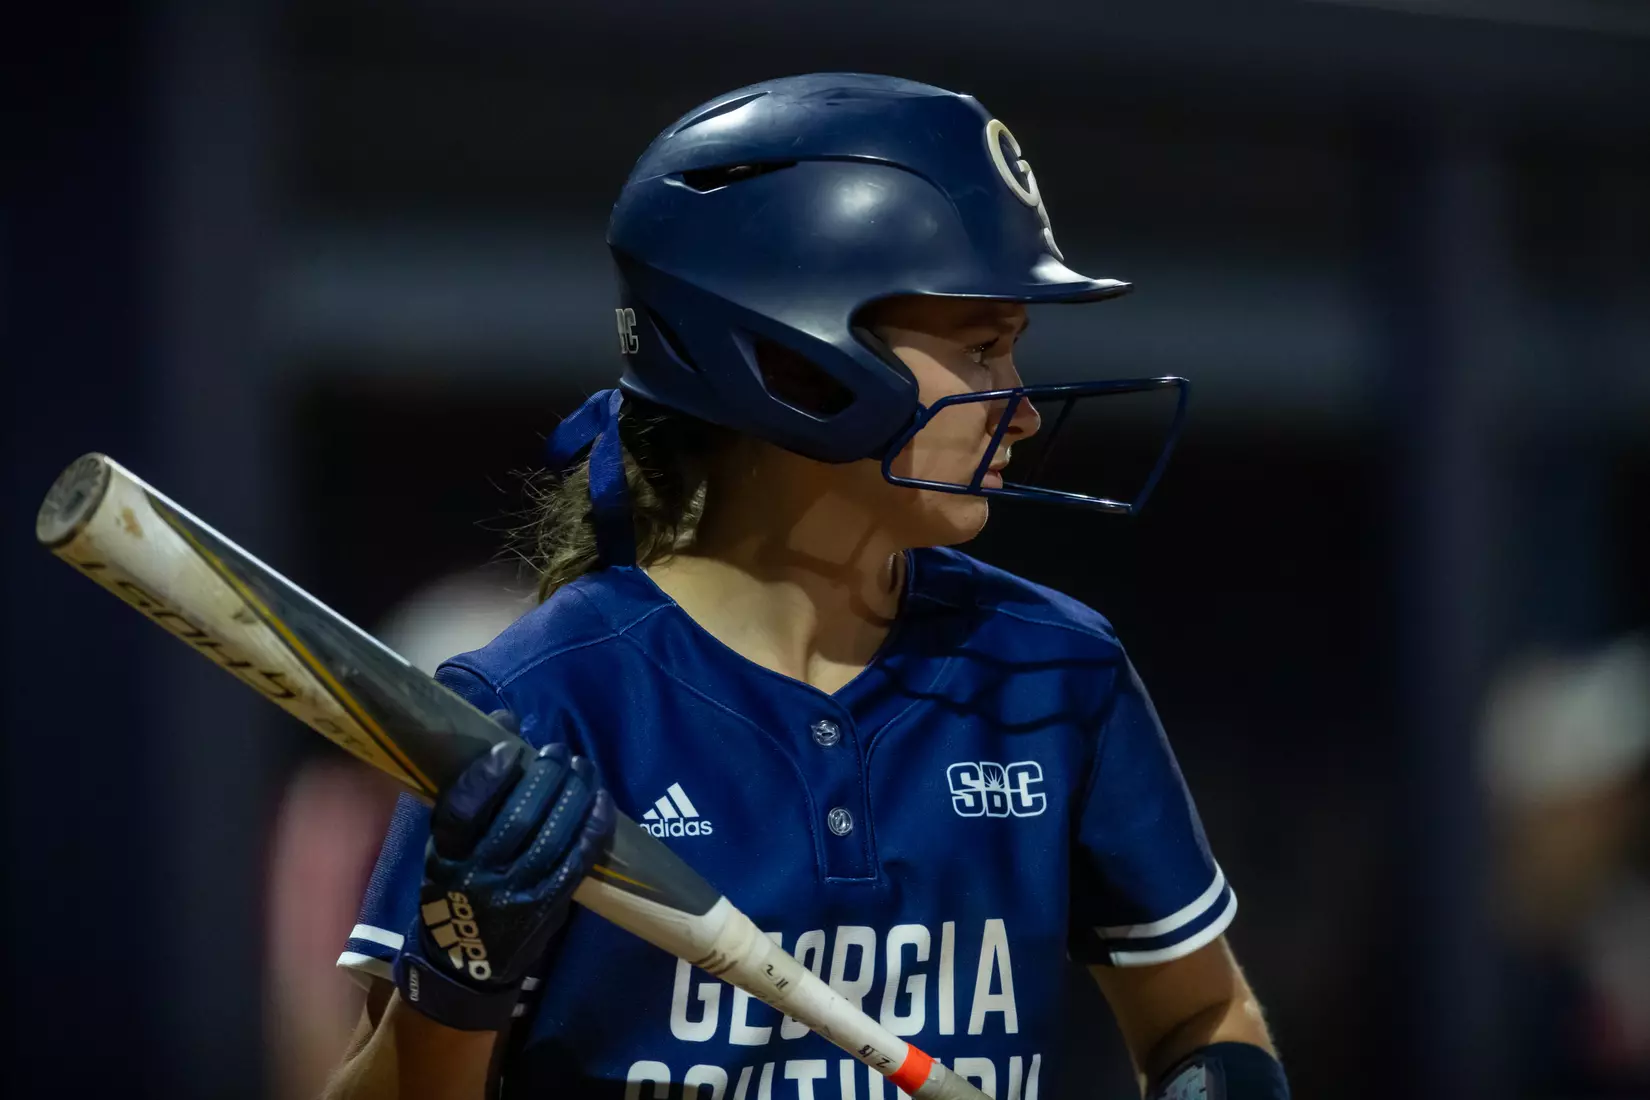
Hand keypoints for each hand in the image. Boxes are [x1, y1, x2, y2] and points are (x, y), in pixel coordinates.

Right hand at [394, 712, 614, 1030]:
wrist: (466, 964)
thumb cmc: (455, 889)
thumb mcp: (445, 847)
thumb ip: (471, 791)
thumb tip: (504, 723)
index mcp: (443, 857)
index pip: (462, 810)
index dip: (487, 775)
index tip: (509, 748)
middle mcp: (477, 876)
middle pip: (516, 818)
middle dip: (543, 778)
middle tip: (556, 752)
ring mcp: (515, 894)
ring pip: (552, 836)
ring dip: (573, 794)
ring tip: (581, 766)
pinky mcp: (547, 906)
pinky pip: (577, 860)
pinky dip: (593, 826)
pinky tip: (602, 800)